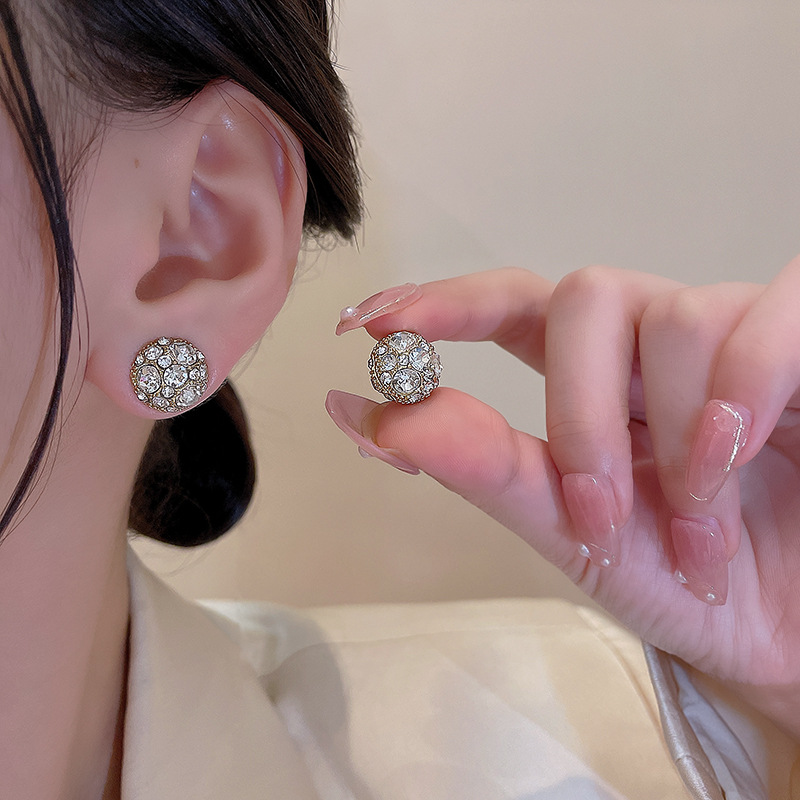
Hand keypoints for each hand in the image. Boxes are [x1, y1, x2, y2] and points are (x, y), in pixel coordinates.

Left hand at [327, 262, 799, 737]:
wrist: (784, 631)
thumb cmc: (678, 578)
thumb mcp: (570, 528)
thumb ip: (478, 466)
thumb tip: (367, 413)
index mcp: (588, 377)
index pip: (509, 304)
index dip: (447, 302)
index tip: (373, 323)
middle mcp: (649, 341)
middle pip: (585, 296)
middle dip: (580, 411)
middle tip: (597, 512)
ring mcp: (729, 334)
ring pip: (676, 317)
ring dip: (674, 440)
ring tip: (695, 532)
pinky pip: (770, 315)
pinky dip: (744, 390)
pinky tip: (741, 450)